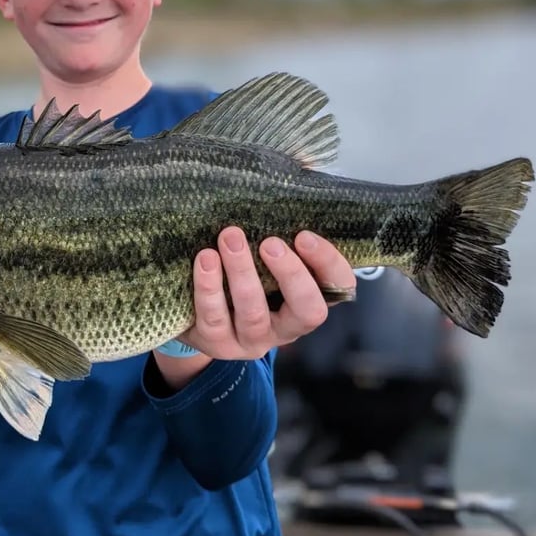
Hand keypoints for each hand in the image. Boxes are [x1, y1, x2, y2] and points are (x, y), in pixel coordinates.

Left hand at [181, 227, 354, 359]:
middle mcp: (286, 327)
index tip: (304, 235)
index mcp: (307, 301)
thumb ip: (280, 238)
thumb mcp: (264, 261)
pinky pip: (215, 317)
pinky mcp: (218, 343)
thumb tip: (282, 192)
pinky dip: (209, 286)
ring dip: (243, 273)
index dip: (328, 263)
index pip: (338, 287)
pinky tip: (205, 259)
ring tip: (229, 238)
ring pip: (254, 313)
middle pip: (306, 309)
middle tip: (270, 242)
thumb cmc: (239, 279)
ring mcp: (253, 339)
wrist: (196, 319)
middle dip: (291, 274)